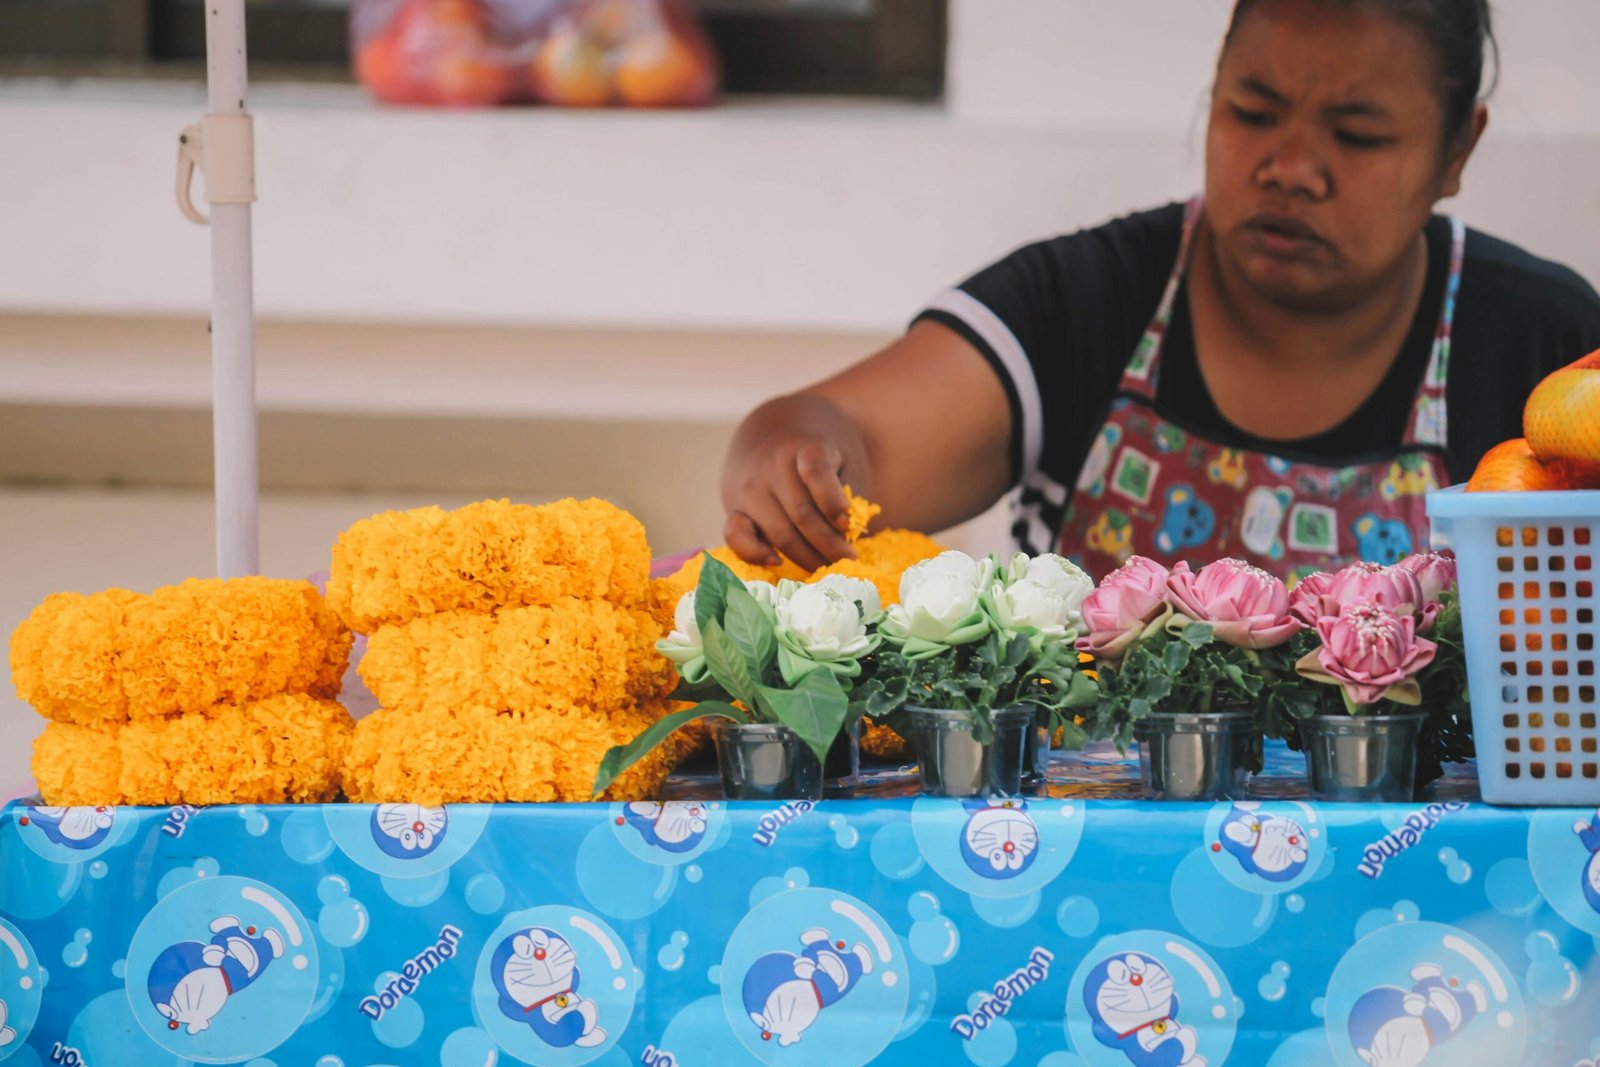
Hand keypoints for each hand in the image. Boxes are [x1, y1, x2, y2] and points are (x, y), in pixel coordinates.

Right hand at [722, 435, 860, 571]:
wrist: (774, 439)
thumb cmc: (819, 459)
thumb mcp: (843, 460)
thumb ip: (849, 490)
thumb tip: (843, 533)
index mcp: (806, 448)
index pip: (816, 472)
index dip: (832, 502)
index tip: (848, 524)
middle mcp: (773, 465)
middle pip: (802, 513)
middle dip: (829, 544)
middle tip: (847, 559)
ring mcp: (751, 488)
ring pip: (779, 533)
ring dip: (806, 557)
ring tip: (826, 566)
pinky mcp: (734, 508)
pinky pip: (736, 536)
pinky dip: (754, 554)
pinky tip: (777, 562)